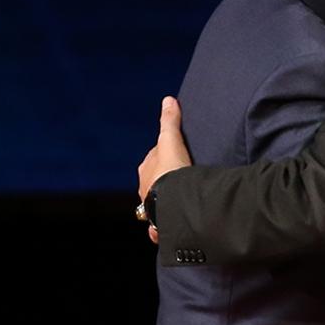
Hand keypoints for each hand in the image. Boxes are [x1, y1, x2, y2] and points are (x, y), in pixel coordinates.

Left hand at [136, 96, 190, 243]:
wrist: (172, 200)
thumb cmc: (171, 170)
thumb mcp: (171, 141)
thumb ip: (170, 121)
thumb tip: (168, 99)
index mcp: (146, 169)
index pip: (155, 157)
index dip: (166, 155)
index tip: (177, 154)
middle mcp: (144, 189)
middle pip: (154, 180)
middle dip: (163, 179)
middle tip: (180, 178)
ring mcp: (151, 207)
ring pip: (155, 202)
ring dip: (163, 202)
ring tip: (176, 201)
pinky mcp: (159, 223)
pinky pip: (159, 225)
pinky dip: (161, 225)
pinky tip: (168, 225)